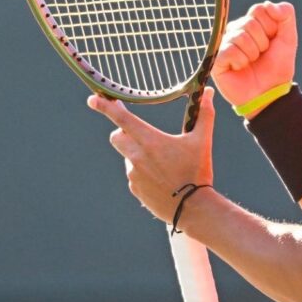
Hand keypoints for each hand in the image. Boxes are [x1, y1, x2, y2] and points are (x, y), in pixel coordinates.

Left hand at [87, 88, 215, 223]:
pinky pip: (134, 174)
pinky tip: (161, 178)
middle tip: (142, 135)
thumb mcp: (202, 140)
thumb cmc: (198, 172)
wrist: (193, 209)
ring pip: (128, 155)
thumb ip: (204, 114)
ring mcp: (133, 174)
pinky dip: (143, 171)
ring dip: (138, 154)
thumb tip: (209, 93)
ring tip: (163, 164)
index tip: (93, 99)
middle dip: (124, 132)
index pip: (121, 118)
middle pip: (117, 136)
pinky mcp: (134, 188)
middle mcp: (137, 156)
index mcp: (150, 141)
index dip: (105, 106)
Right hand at [212, 1, 297, 112]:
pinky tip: (241, 68)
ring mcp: (224, 44)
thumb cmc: (277, 67)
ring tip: (251, 63)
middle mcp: (235, 31)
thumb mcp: (288, 38)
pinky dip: (241, 62)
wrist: (270, 93)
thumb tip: (267, 3)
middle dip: (262, 42)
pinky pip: (230, 50)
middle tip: (261, 55)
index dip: (270, 27)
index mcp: (251, 24)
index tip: (272, 41)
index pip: (258, 10)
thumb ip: (285, 15)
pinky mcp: (216, 59)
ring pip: (240, 36)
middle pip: (249, 22)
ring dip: (252, 54)